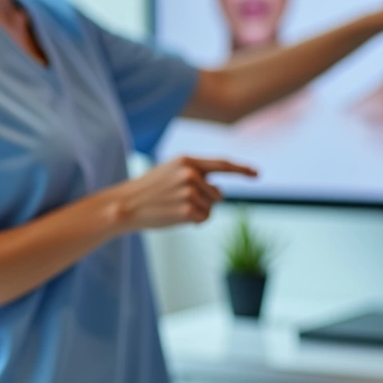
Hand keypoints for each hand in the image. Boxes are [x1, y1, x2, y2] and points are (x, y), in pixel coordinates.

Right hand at [109, 156, 257, 230]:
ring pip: (211, 208)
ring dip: (198, 212)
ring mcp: (190, 192)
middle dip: (207, 202)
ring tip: (175, 209)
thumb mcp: (170, 172)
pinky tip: (175, 217)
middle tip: (180, 203)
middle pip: (218, 194)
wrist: (126, 205)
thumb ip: (196, 175)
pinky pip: (203, 219)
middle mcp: (191, 174)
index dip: (242, 170)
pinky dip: (193, 222)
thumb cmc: (148, 190)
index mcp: (187, 160)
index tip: (256, 175)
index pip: (222, 164)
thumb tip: (221, 191)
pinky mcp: (188, 210)